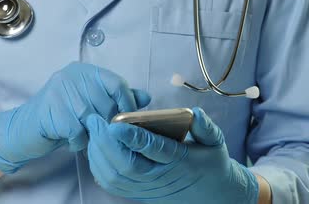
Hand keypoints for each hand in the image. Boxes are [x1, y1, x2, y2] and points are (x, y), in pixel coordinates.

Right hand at [0, 62, 150, 173]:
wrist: (24, 131)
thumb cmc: (63, 119)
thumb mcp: (92, 107)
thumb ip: (117, 100)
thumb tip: (145, 97)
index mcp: (85, 71)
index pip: (116, 83)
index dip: (126, 104)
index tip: (128, 122)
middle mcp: (72, 75)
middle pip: (105, 103)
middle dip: (107, 125)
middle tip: (101, 136)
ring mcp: (59, 89)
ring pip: (91, 118)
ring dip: (91, 135)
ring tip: (86, 139)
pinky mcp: (49, 107)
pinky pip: (75, 130)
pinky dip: (77, 141)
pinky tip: (71, 141)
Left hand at [85, 107, 258, 203]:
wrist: (211, 195)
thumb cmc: (210, 162)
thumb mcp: (215, 143)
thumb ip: (206, 127)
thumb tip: (196, 113)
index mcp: (180, 162)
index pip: (154, 149)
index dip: (133, 137)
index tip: (116, 123)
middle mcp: (161, 177)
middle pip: (127, 165)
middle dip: (106, 142)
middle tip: (95, 120)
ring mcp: (147, 189)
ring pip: (116, 177)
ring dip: (99, 154)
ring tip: (93, 130)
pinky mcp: (138, 194)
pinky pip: (113, 185)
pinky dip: (99, 167)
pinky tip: (94, 148)